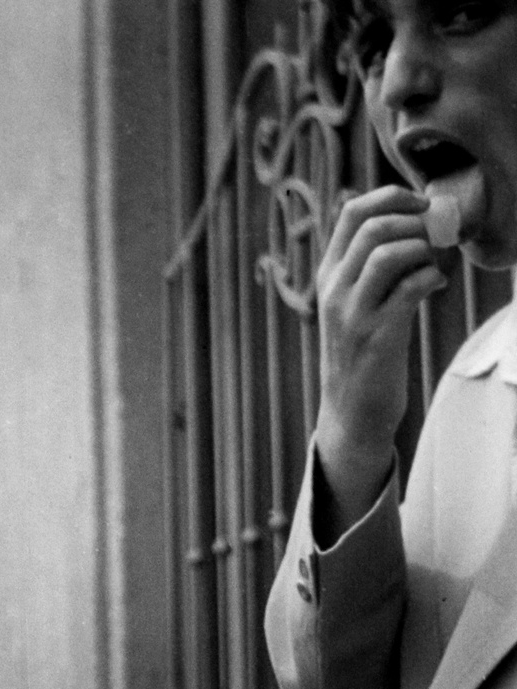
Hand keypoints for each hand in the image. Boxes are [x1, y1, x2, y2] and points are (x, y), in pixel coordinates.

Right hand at [313, 186, 445, 533]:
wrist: (352, 413)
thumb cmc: (363, 353)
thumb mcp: (355, 304)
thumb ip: (371, 265)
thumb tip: (414, 220)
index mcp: (328, 276)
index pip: (352, 211)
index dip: (393, 196)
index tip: (422, 205)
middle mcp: (334, 291)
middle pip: (372, 226)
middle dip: (415, 219)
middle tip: (439, 232)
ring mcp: (352, 315)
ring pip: (386, 252)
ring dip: (423, 248)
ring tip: (436, 261)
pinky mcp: (376, 337)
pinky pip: (408, 288)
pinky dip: (430, 278)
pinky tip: (436, 286)